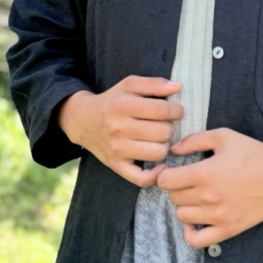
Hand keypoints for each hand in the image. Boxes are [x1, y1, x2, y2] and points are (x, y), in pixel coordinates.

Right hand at [57, 75, 183, 187]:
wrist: (83, 121)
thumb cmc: (113, 101)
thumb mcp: (129, 84)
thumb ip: (154, 83)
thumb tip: (178, 86)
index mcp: (123, 105)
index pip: (162, 110)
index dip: (176, 111)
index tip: (175, 111)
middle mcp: (118, 128)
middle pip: (164, 132)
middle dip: (170, 127)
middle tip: (163, 124)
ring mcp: (117, 150)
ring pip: (159, 153)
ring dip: (164, 145)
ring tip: (157, 139)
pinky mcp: (116, 166)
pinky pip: (142, 179)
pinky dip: (156, 174)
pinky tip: (159, 164)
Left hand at [155, 127, 262, 248]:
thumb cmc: (253, 153)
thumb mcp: (223, 136)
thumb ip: (194, 140)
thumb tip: (173, 150)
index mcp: (204, 173)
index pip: (165, 181)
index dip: (165, 174)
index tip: (172, 170)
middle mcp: (208, 197)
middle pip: (173, 197)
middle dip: (177, 187)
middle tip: (188, 180)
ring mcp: (218, 216)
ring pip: (182, 216)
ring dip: (184, 205)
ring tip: (196, 196)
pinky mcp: (228, 229)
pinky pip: (196, 241)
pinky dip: (190, 232)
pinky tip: (196, 220)